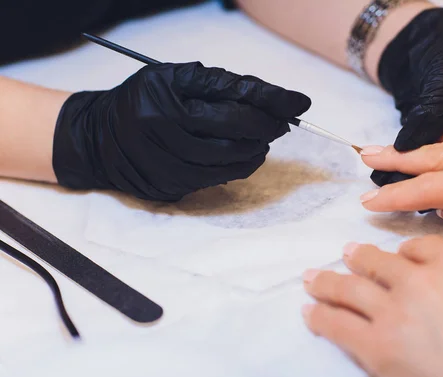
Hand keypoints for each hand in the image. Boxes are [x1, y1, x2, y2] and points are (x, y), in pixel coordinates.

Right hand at [53, 62, 310, 201]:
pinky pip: (219, 179)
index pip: (235, 104)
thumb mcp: (173, 78)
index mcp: (170, 105)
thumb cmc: (142, 99)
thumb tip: (269, 100)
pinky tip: (243, 153)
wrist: (98, 139)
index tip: (301, 102)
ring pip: (233, 163)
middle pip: (238, 136)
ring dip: (257, 149)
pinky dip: (239, 165)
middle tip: (281, 121)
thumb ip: (219, 85)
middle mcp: (170, 139)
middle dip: (269, 127)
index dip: (273, 103)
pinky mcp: (173, 188)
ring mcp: (172, 168)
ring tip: (262, 137)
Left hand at [302, 237, 442, 376]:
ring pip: (349, 287)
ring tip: (312, 278)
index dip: (401, 250)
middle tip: (345, 253)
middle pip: (376, 262)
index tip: (394, 255)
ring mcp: (391, 311)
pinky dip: (319, 316)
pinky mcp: (375, 345)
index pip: (417, 246)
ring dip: (326, 281)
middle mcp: (416, 280)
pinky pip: (338, 324)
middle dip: (357, 256)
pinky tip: (309, 312)